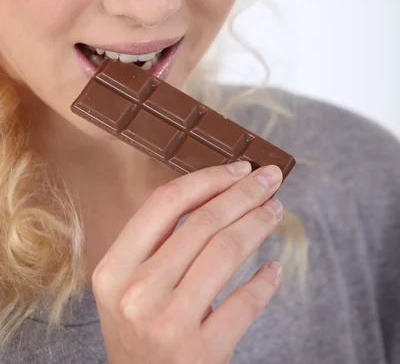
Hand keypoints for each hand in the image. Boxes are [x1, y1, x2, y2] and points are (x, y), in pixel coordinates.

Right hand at [92, 161, 283, 363]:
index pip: (166, 203)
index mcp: (115, 268)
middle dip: (245, 193)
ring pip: (226, 252)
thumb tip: (216, 191)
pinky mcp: (201, 354)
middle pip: (203, 222)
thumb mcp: (128, 286)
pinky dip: (266, 280)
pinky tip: (273, 267)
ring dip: (259, 223)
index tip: (239, 168)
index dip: (208, 178)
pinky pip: (245, 302)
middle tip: (271, 179)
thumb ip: (158, 243)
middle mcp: (137, 293)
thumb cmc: (138, 330)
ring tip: (275, 211)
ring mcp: (168, 324)